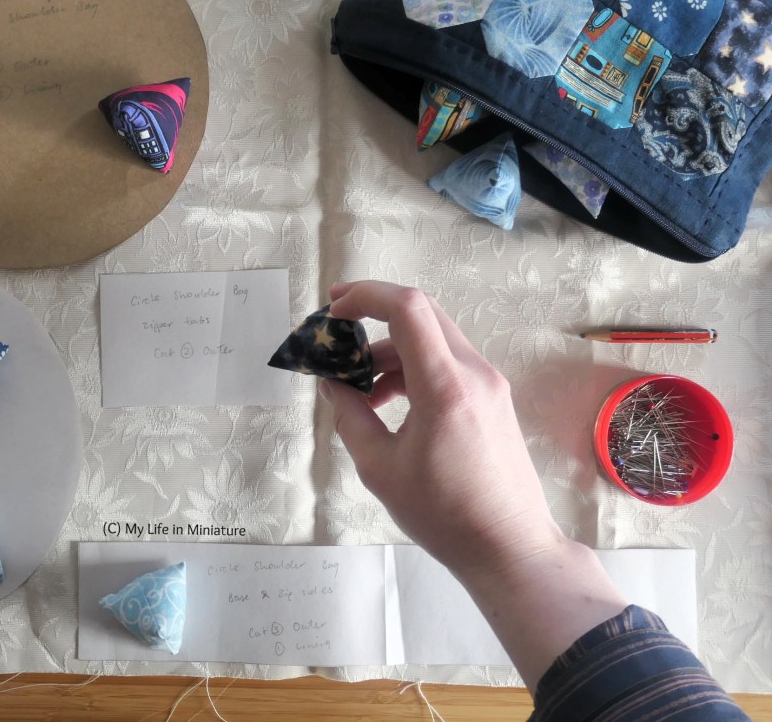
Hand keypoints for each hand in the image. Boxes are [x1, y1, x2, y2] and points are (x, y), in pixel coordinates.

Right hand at [320, 281, 626, 691]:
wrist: (510, 547)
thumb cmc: (444, 514)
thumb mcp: (380, 468)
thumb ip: (350, 417)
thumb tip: (332, 384)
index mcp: (445, 386)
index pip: (408, 308)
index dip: (366, 296)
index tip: (334, 312)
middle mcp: (473, 373)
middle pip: (422, 313)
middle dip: (375, 313)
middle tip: (337, 330)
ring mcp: (489, 383)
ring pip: (434, 338)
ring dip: (391, 349)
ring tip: (358, 388)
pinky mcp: (492, 398)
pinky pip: (447, 363)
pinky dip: (412, 368)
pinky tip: (388, 403)